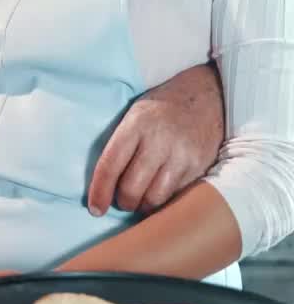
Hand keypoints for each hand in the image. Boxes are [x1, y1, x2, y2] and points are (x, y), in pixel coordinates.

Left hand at [87, 63, 223, 216]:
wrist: (208, 94)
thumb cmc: (162, 108)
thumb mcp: (135, 114)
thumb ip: (120, 144)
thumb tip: (102, 183)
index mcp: (137, 124)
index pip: (110, 166)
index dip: (99, 192)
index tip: (95, 209)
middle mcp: (159, 140)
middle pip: (132, 189)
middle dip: (123, 202)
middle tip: (122, 199)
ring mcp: (182, 155)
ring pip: (154, 198)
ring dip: (142, 205)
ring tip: (140, 197)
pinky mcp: (198, 166)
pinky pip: (174, 196)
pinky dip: (162, 199)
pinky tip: (159, 190)